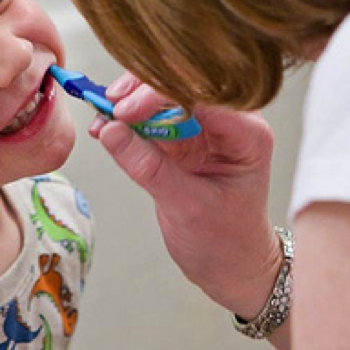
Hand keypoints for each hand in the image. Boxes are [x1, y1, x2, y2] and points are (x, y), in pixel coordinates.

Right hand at [93, 72, 282, 317]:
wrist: (233, 267)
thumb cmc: (227, 242)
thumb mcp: (187, 207)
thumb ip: (149, 168)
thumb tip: (110, 131)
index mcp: (247, 132)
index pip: (204, 92)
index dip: (161, 93)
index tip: (126, 111)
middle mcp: (228, 121)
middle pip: (183, 83)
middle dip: (142, 90)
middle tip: (109, 107)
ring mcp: (204, 127)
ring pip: (163, 95)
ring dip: (130, 102)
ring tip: (102, 117)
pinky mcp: (182, 138)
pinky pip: (150, 117)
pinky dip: (127, 120)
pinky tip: (105, 128)